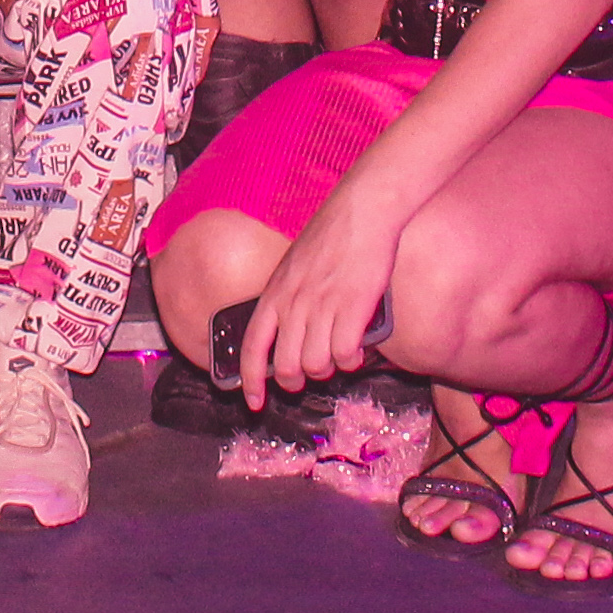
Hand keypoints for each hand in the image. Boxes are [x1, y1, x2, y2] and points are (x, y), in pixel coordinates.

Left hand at [240, 181, 402, 405]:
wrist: (361, 210)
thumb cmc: (331, 236)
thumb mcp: (294, 266)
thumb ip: (288, 298)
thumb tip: (287, 332)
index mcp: (275, 293)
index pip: (252, 347)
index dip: (251, 381)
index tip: (255, 402)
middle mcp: (294, 303)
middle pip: (287, 367)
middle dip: (298, 382)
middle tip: (311, 374)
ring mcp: (322, 306)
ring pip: (317, 366)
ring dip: (328, 370)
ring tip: (337, 356)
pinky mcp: (353, 307)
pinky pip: (345, 355)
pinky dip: (351, 361)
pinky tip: (355, 350)